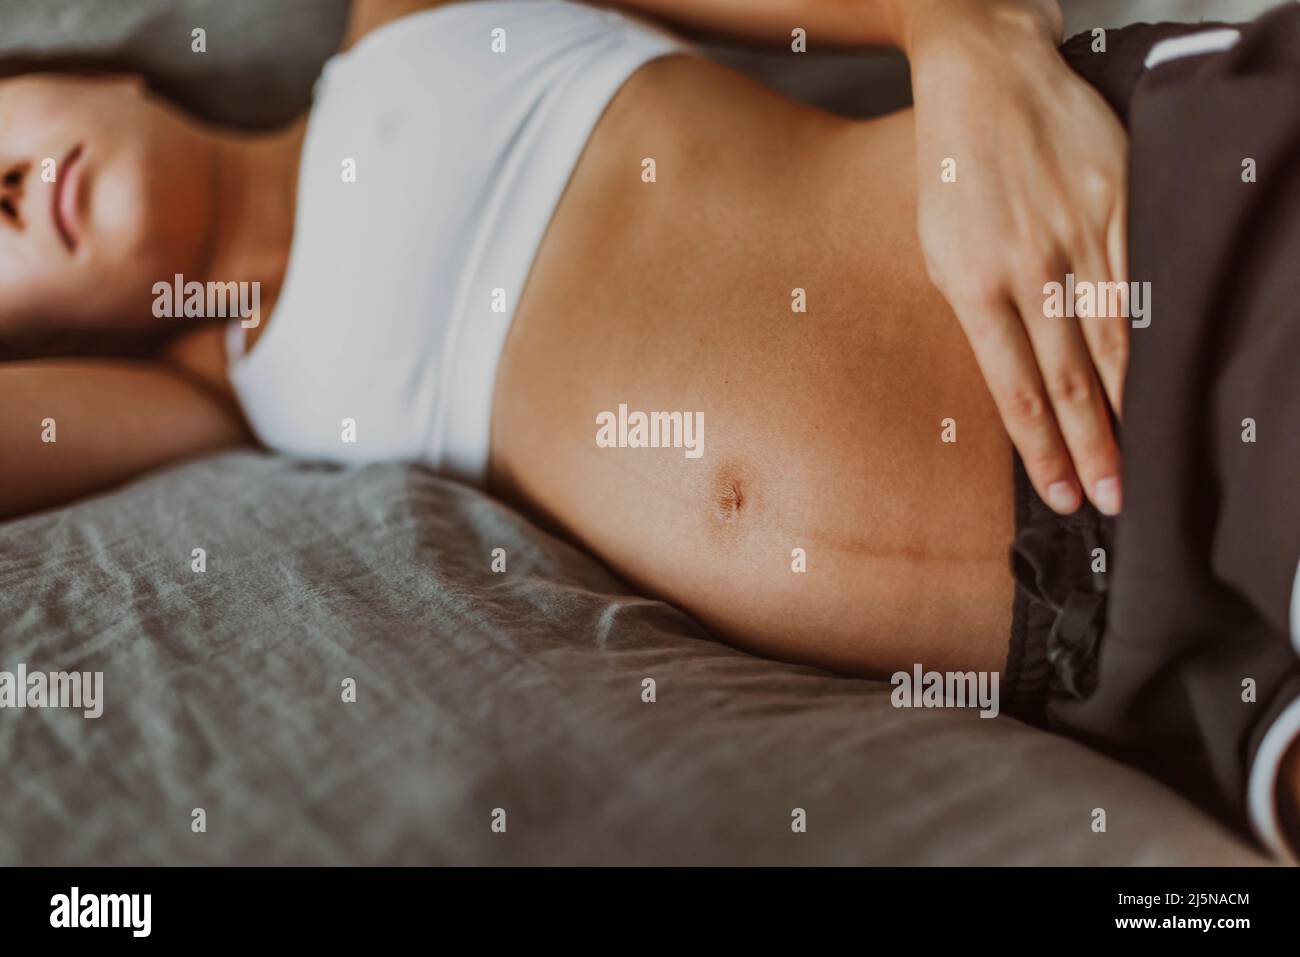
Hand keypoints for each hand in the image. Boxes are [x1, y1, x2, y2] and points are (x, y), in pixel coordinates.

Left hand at [903, 0, 1128, 514]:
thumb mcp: (938, 254)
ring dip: (1128, 408)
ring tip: (1141, 459)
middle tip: (1114, 500)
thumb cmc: (952, 176)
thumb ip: (977, 317)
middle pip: (1071, 379)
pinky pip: (1140, 284)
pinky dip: (1150, 337)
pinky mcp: (1120, 205)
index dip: (1042, 450)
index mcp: (974, 287)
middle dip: (1094, 448)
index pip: (1016, 390)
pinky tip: (1158, 377)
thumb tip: (1015, 380)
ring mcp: (1081, 236)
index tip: (1063, 496)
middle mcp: (1031, 269)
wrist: (988, 80)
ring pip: (1113, 340)